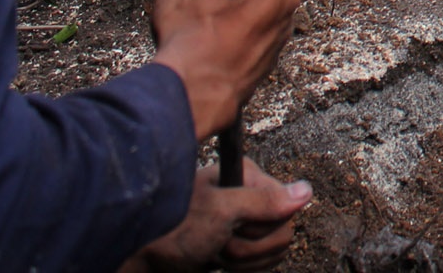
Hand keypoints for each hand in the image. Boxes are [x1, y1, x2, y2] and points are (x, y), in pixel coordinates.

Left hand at [117, 159, 311, 272]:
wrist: (135, 260)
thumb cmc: (168, 229)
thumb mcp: (220, 211)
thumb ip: (265, 202)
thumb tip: (306, 191)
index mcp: (247, 179)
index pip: (287, 207)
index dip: (262, 226)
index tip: (234, 228)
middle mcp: (248, 199)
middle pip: (281, 234)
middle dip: (248, 249)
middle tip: (217, 244)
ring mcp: (241, 226)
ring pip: (272, 254)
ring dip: (240, 262)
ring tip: (211, 254)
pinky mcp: (234, 249)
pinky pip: (259, 265)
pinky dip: (239, 270)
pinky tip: (214, 264)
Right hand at [150, 0, 299, 141]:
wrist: (198, 83)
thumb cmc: (192, 17)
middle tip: (196, 1)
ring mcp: (285, 26)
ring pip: (250, 5)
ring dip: (229, 10)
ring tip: (201, 27)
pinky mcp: (274, 55)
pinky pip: (249, 33)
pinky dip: (233, 36)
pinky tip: (210, 46)